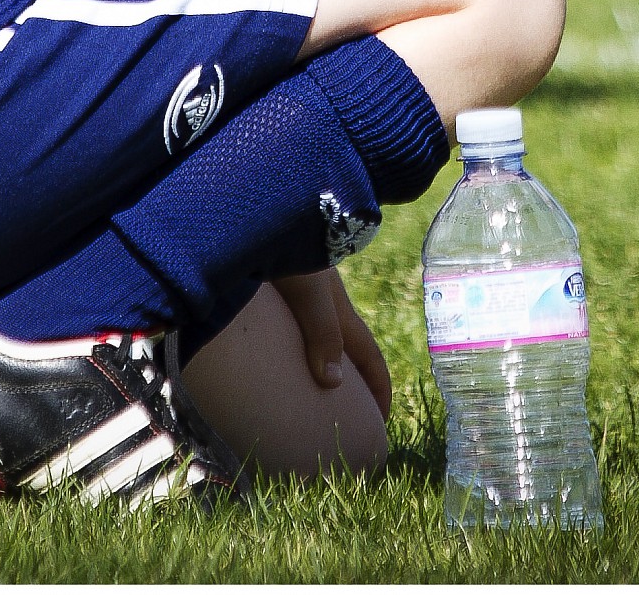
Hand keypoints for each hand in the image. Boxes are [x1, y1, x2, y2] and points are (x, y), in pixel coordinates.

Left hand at [269, 269, 392, 420]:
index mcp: (341, 312)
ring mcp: (301, 302)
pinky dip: (290, 357)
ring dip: (318, 371)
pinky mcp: (276, 298)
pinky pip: (290, 337)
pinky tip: (273, 367)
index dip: (379, 389)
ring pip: (317, 345)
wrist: (258, 215)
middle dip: (351, 386)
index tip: (380, 422)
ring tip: (308, 401)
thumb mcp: (308, 293)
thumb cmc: (289, 254)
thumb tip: (334, 382)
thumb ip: (322, 331)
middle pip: (345, 354)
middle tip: (345, 421)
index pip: (369, 357)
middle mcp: (325, 309)